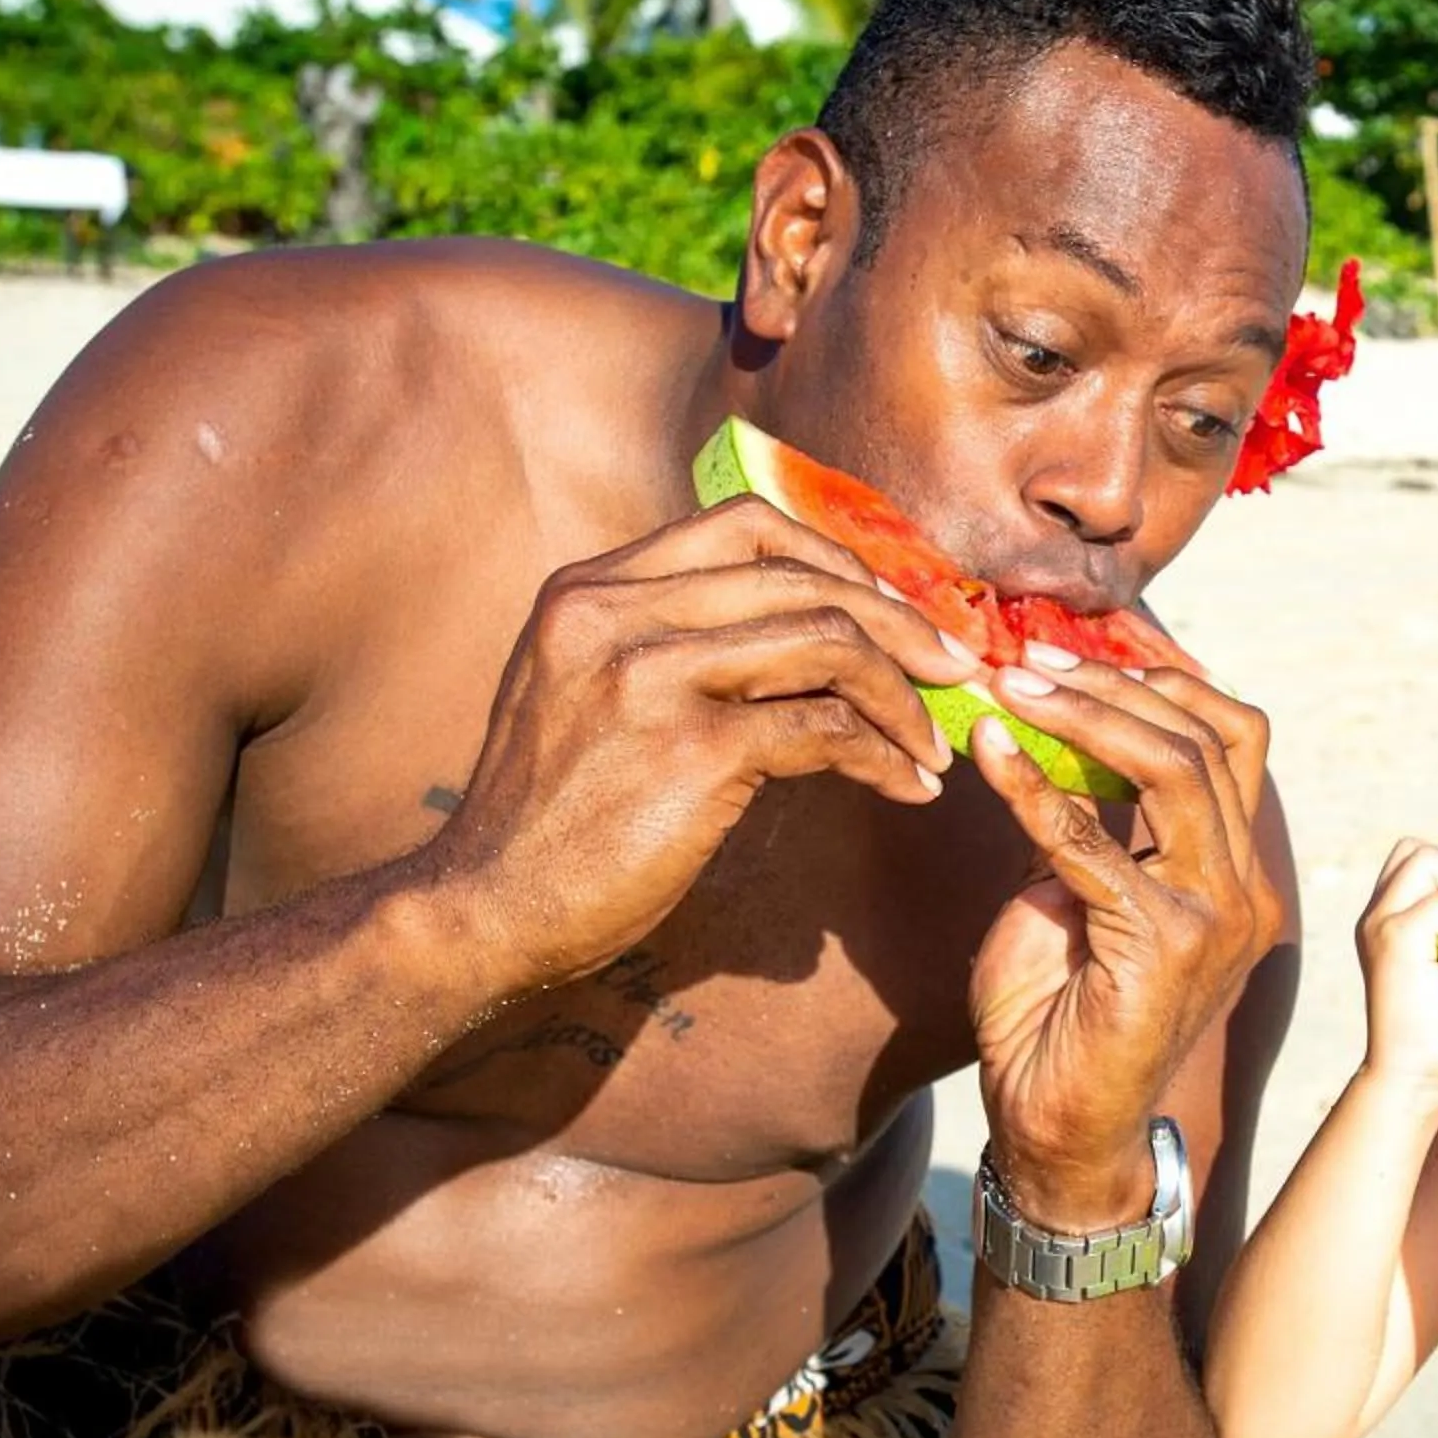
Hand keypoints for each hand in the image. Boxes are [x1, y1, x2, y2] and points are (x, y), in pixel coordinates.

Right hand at [421, 495, 981, 985]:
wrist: (482, 910)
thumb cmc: (551, 817)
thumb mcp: (584, 693)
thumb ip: (663, 641)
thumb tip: (795, 627)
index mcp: (591, 588)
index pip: (745, 527)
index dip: (839, 559)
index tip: (894, 608)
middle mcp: (614, 613)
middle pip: (802, 578)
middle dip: (899, 621)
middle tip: (954, 668)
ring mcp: (651, 677)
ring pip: (828, 643)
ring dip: (902, 695)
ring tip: (933, 742)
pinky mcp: (691, 750)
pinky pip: (826, 731)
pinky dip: (883, 757)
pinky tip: (906, 786)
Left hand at [965, 652, 1282, 1229]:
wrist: (1055, 1131)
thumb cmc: (1058, 1015)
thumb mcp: (1075, 890)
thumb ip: (1086, 818)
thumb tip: (1046, 723)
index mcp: (1234, 872)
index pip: (1232, 735)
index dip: (1166, 675)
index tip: (1085, 641)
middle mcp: (1245, 890)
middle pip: (1212, 737)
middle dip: (1118, 681)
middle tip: (1034, 653)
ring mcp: (1218, 919)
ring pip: (1176, 770)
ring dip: (1090, 715)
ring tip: (1017, 685)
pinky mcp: (1167, 947)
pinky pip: (1096, 842)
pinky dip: (1036, 788)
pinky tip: (991, 754)